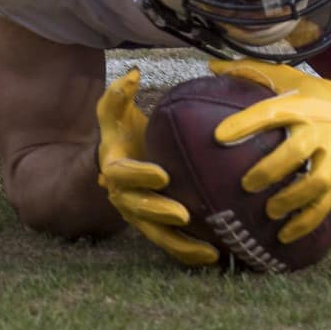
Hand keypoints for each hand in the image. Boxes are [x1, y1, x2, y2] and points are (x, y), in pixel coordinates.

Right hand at [95, 68, 217, 266]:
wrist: (119, 162)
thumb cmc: (124, 134)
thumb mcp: (114, 115)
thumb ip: (118, 95)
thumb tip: (133, 72)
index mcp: (114, 168)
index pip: (123, 174)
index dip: (139, 175)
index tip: (161, 174)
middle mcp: (124, 196)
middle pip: (139, 210)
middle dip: (159, 212)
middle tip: (183, 214)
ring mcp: (139, 216)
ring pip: (157, 235)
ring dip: (180, 245)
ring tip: (208, 250)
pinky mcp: (155, 229)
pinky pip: (171, 245)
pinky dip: (190, 253)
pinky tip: (216, 256)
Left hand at [209, 59, 330, 242]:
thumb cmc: (314, 96)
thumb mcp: (288, 78)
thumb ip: (250, 72)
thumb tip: (211, 64)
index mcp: (302, 105)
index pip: (271, 112)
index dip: (246, 123)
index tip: (219, 136)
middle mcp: (319, 131)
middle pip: (297, 151)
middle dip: (271, 169)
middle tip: (246, 184)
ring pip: (316, 181)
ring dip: (292, 199)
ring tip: (269, 211)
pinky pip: (325, 206)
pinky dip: (305, 223)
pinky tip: (284, 235)